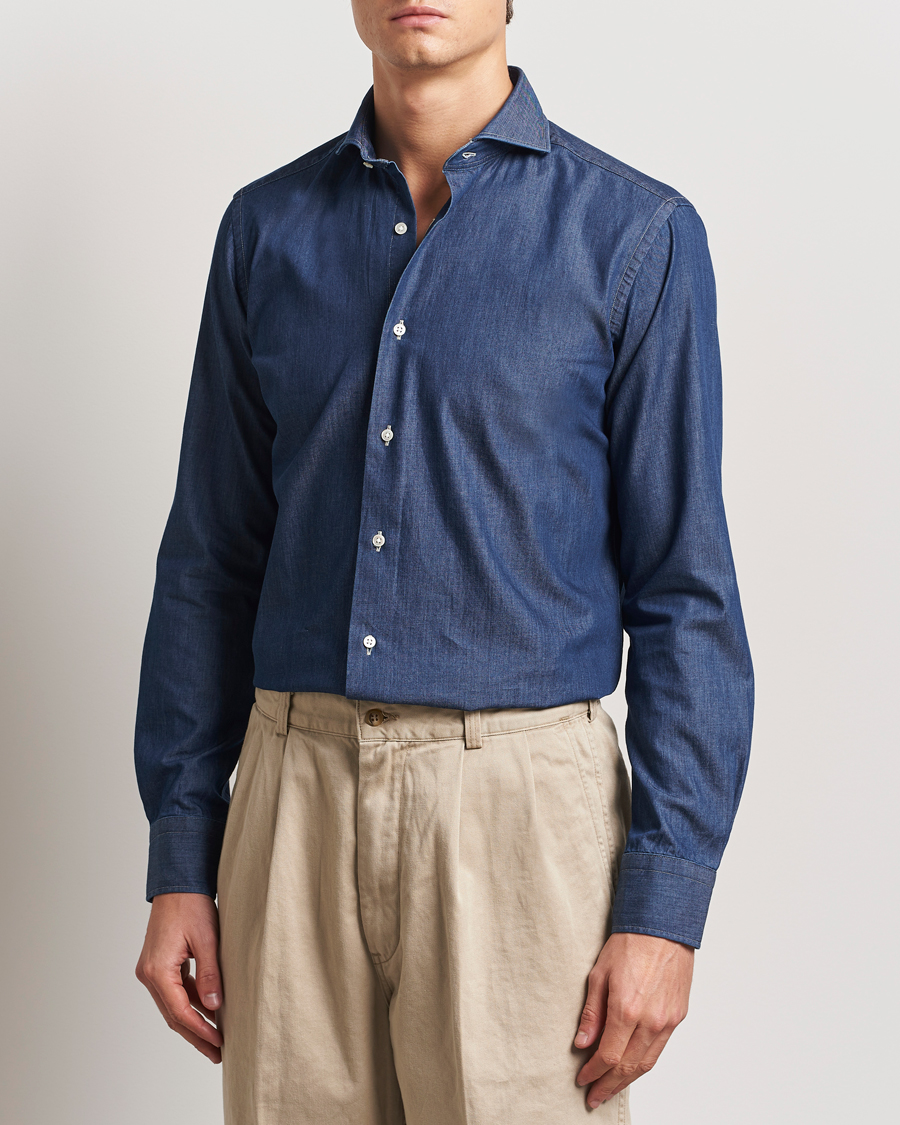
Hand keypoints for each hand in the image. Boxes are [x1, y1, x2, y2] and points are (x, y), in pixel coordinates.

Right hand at [135, 892, 224, 1062]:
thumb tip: (213, 1006)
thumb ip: (209, 973)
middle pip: (173, 1015)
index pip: (180, 1011)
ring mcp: (151, 970)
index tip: (219, 1043)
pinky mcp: (158, 965)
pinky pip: (174, 992)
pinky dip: (190, 1003)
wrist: (178, 883)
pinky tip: (208, 1011)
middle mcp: (148, 974)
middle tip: (217, 1053)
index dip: (200, 1030)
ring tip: (215, 1039)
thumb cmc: (191, 905)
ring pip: (173, 1005)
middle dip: (196, 1035)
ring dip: (193, 1022)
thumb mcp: (207, 939)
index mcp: (157, 970)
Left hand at [573, 932, 693, 1107]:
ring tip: (610, 1089)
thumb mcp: (599, 974)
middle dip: (608, 1085)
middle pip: (627, 1067)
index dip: (593, 1072)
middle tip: (594, 1097)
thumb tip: (582, 1043)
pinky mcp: (678, 1017)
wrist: (663, 926)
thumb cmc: (630, 943)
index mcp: (627, 1009)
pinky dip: (644, 1064)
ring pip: (646, 1064)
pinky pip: (659, 1049)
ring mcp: (667, 1021)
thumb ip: (592, 1013)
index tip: (582, 1079)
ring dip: (626, 1081)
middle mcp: (650, 1021)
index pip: (607, 1055)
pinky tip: (632, 1068)